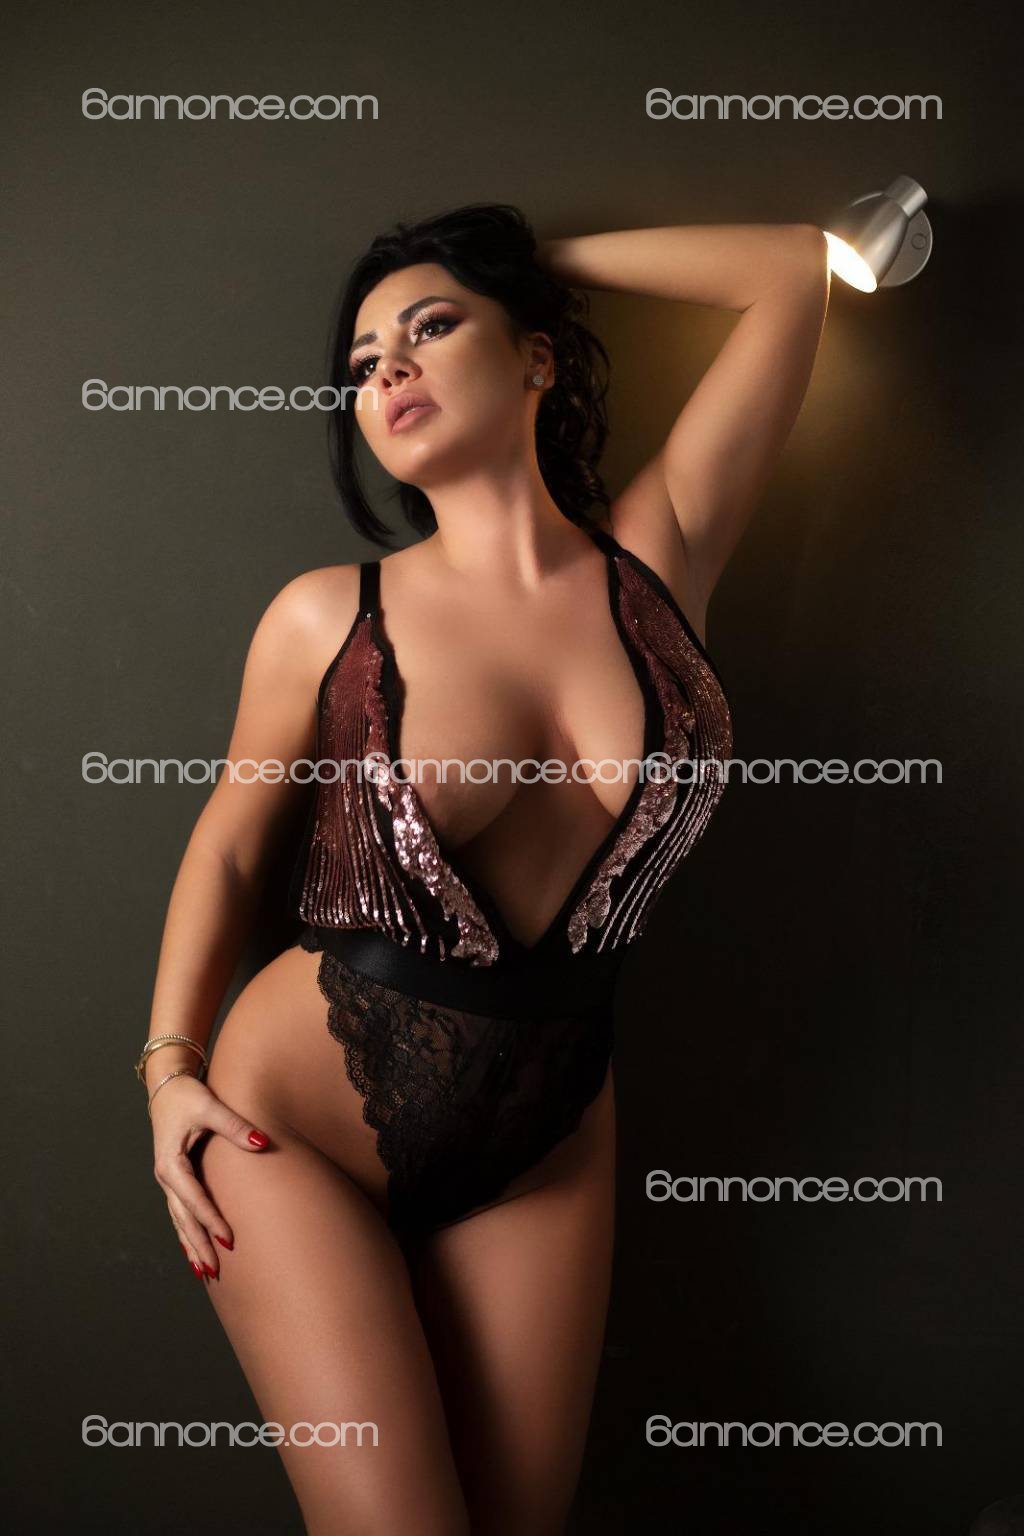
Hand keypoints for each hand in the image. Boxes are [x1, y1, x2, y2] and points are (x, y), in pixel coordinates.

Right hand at [150, 1072, 270, 1280]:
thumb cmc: (187, 1096)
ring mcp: (168, 1180)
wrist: (166, 1086)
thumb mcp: (210, 1107)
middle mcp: (166, 1176)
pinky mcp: (175, 1178)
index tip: (229, 1239)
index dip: (211, 1220)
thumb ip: (235, 1126)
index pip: (193, 1199)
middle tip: (214, 1271)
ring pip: (179, 1220)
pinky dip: (187, 1232)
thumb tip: (262, 1143)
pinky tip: (195, 1250)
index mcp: (171, 1163)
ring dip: (191, 1245)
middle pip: (183, 1219)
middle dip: (198, 1245)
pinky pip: (180, 1212)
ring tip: (205, 1271)